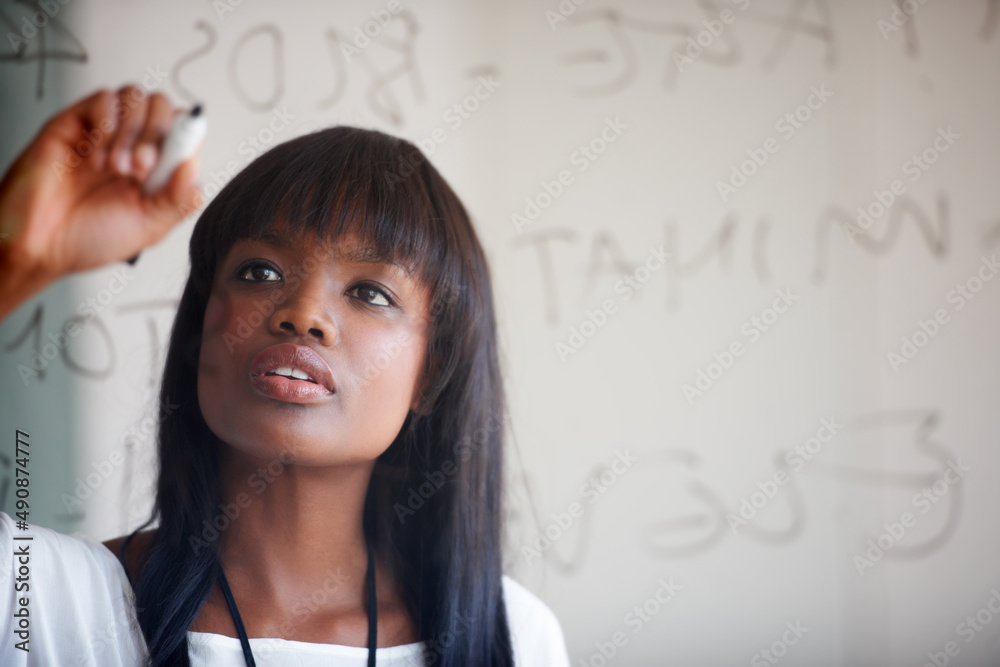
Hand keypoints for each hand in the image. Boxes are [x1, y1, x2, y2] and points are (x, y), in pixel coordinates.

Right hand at [0, 84, 202, 279]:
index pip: (186, 131)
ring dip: (132, 131)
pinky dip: (106, 123)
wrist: (39, 246)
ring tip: (116, 168)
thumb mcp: (150, 227)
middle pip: (164, 106)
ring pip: (136, 96)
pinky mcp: (74, 122)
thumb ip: (179, 199)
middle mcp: (132, 145)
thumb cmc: (88, 238)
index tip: (178, 163)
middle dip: (158, 134)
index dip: (188, 139)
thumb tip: (195, 164)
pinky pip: (103, 98)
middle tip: (141, 169)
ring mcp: (103, 131)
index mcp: (156, 168)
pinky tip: (95, 156)